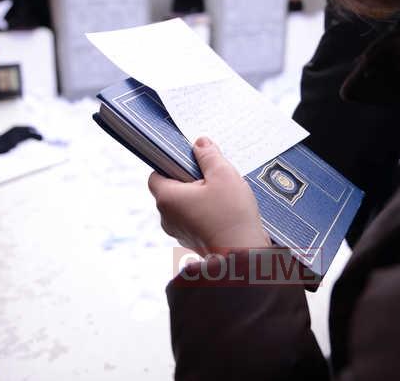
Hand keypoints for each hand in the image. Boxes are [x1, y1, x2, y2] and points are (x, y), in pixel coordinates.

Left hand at [148, 137, 270, 255]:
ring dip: (200, 198)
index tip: (192, 162)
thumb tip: (200, 143)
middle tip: (214, 178)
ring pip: (184, 206)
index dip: (172, 165)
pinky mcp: (192, 242)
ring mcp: (178, 232)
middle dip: (191, 181)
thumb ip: (209, 155)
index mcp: (166, 198)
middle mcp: (166, 217)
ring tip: (223, 197)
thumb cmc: (231, 216)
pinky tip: (226, 212)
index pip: (156, 174)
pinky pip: (194, 221)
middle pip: (172, 189)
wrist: (243, 256)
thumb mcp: (223, 174)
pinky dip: (206, 214)